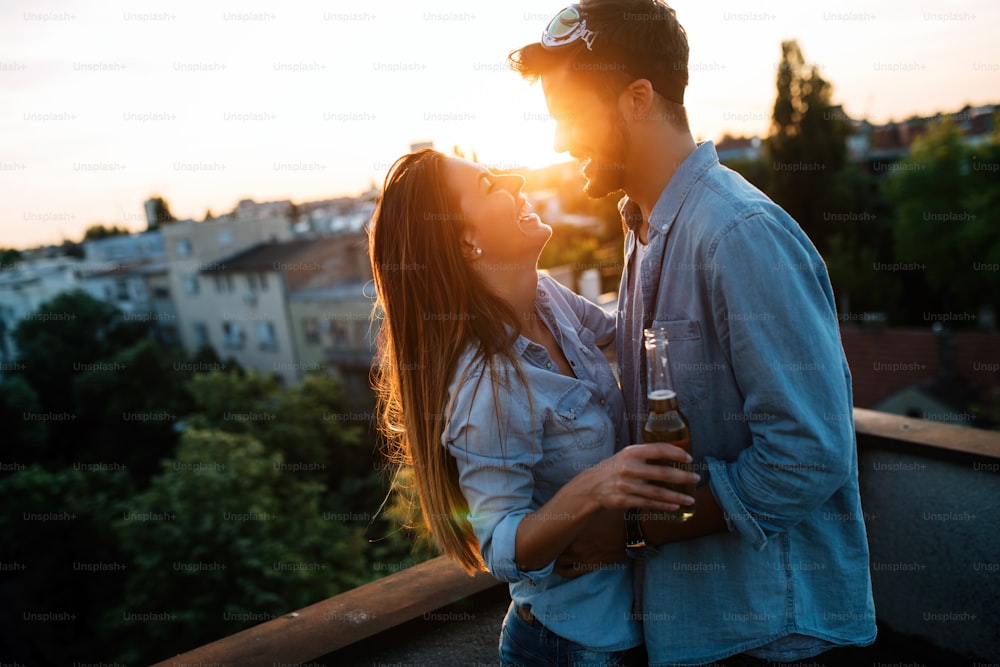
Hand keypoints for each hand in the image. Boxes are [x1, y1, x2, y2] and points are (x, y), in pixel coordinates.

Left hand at [553, 508, 626, 577]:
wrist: (632, 530)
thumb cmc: (614, 515)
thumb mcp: (594, 507)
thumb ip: (579, 508)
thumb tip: (567, 501)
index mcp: (572, 526)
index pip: (550, 531)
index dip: (546, 532)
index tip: (544, 530)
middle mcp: (572, 542)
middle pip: (550, 547)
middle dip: (548, 545)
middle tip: (546, 543)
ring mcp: (579, 556)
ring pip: (556, 561)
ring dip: (553, 557)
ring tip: (552, 554)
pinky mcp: (587, 566)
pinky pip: (567, 572)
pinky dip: (561, 570)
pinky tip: (560, 565)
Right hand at [577, 442, 699, 513]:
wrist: (591, 486)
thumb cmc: (615, 468)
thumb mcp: (627, 455)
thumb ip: (646, 455)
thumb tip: (675, 455)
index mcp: (631, 452)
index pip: (659, 449)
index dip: (677, 453)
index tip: (689, 458)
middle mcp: (629, 467)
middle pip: (662, 473)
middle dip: (683, 477)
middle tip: (696, 479)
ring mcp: (626, 485)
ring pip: (657, 492)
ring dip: (676, 496)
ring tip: (690, 499)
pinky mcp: (623, 500)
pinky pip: (648, 504)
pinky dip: (663, 506)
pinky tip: (675, 507)